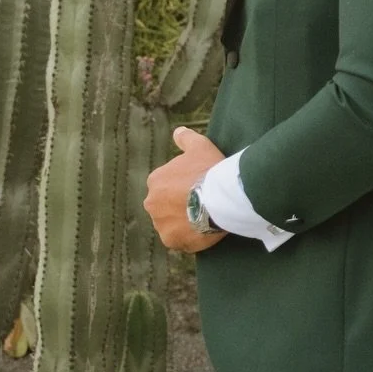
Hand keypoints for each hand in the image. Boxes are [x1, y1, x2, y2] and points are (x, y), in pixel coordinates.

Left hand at [144, 126, 225, 253]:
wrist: (220, 196)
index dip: (183, 188)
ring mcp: (160, 224)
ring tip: (204, 219)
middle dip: (180, 206)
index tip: (199, 188)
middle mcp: (151, 203)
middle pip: (166, 206)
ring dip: (183, 223)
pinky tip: (203, 231)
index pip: (166, 186)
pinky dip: (188, 238)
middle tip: (202, 205)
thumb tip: (178, 131)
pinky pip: (179, 240)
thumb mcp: (200, 146)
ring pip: (171, 224)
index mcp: (155, 181)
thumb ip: (186, 138)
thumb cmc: (209, 169)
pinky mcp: (171, 240)